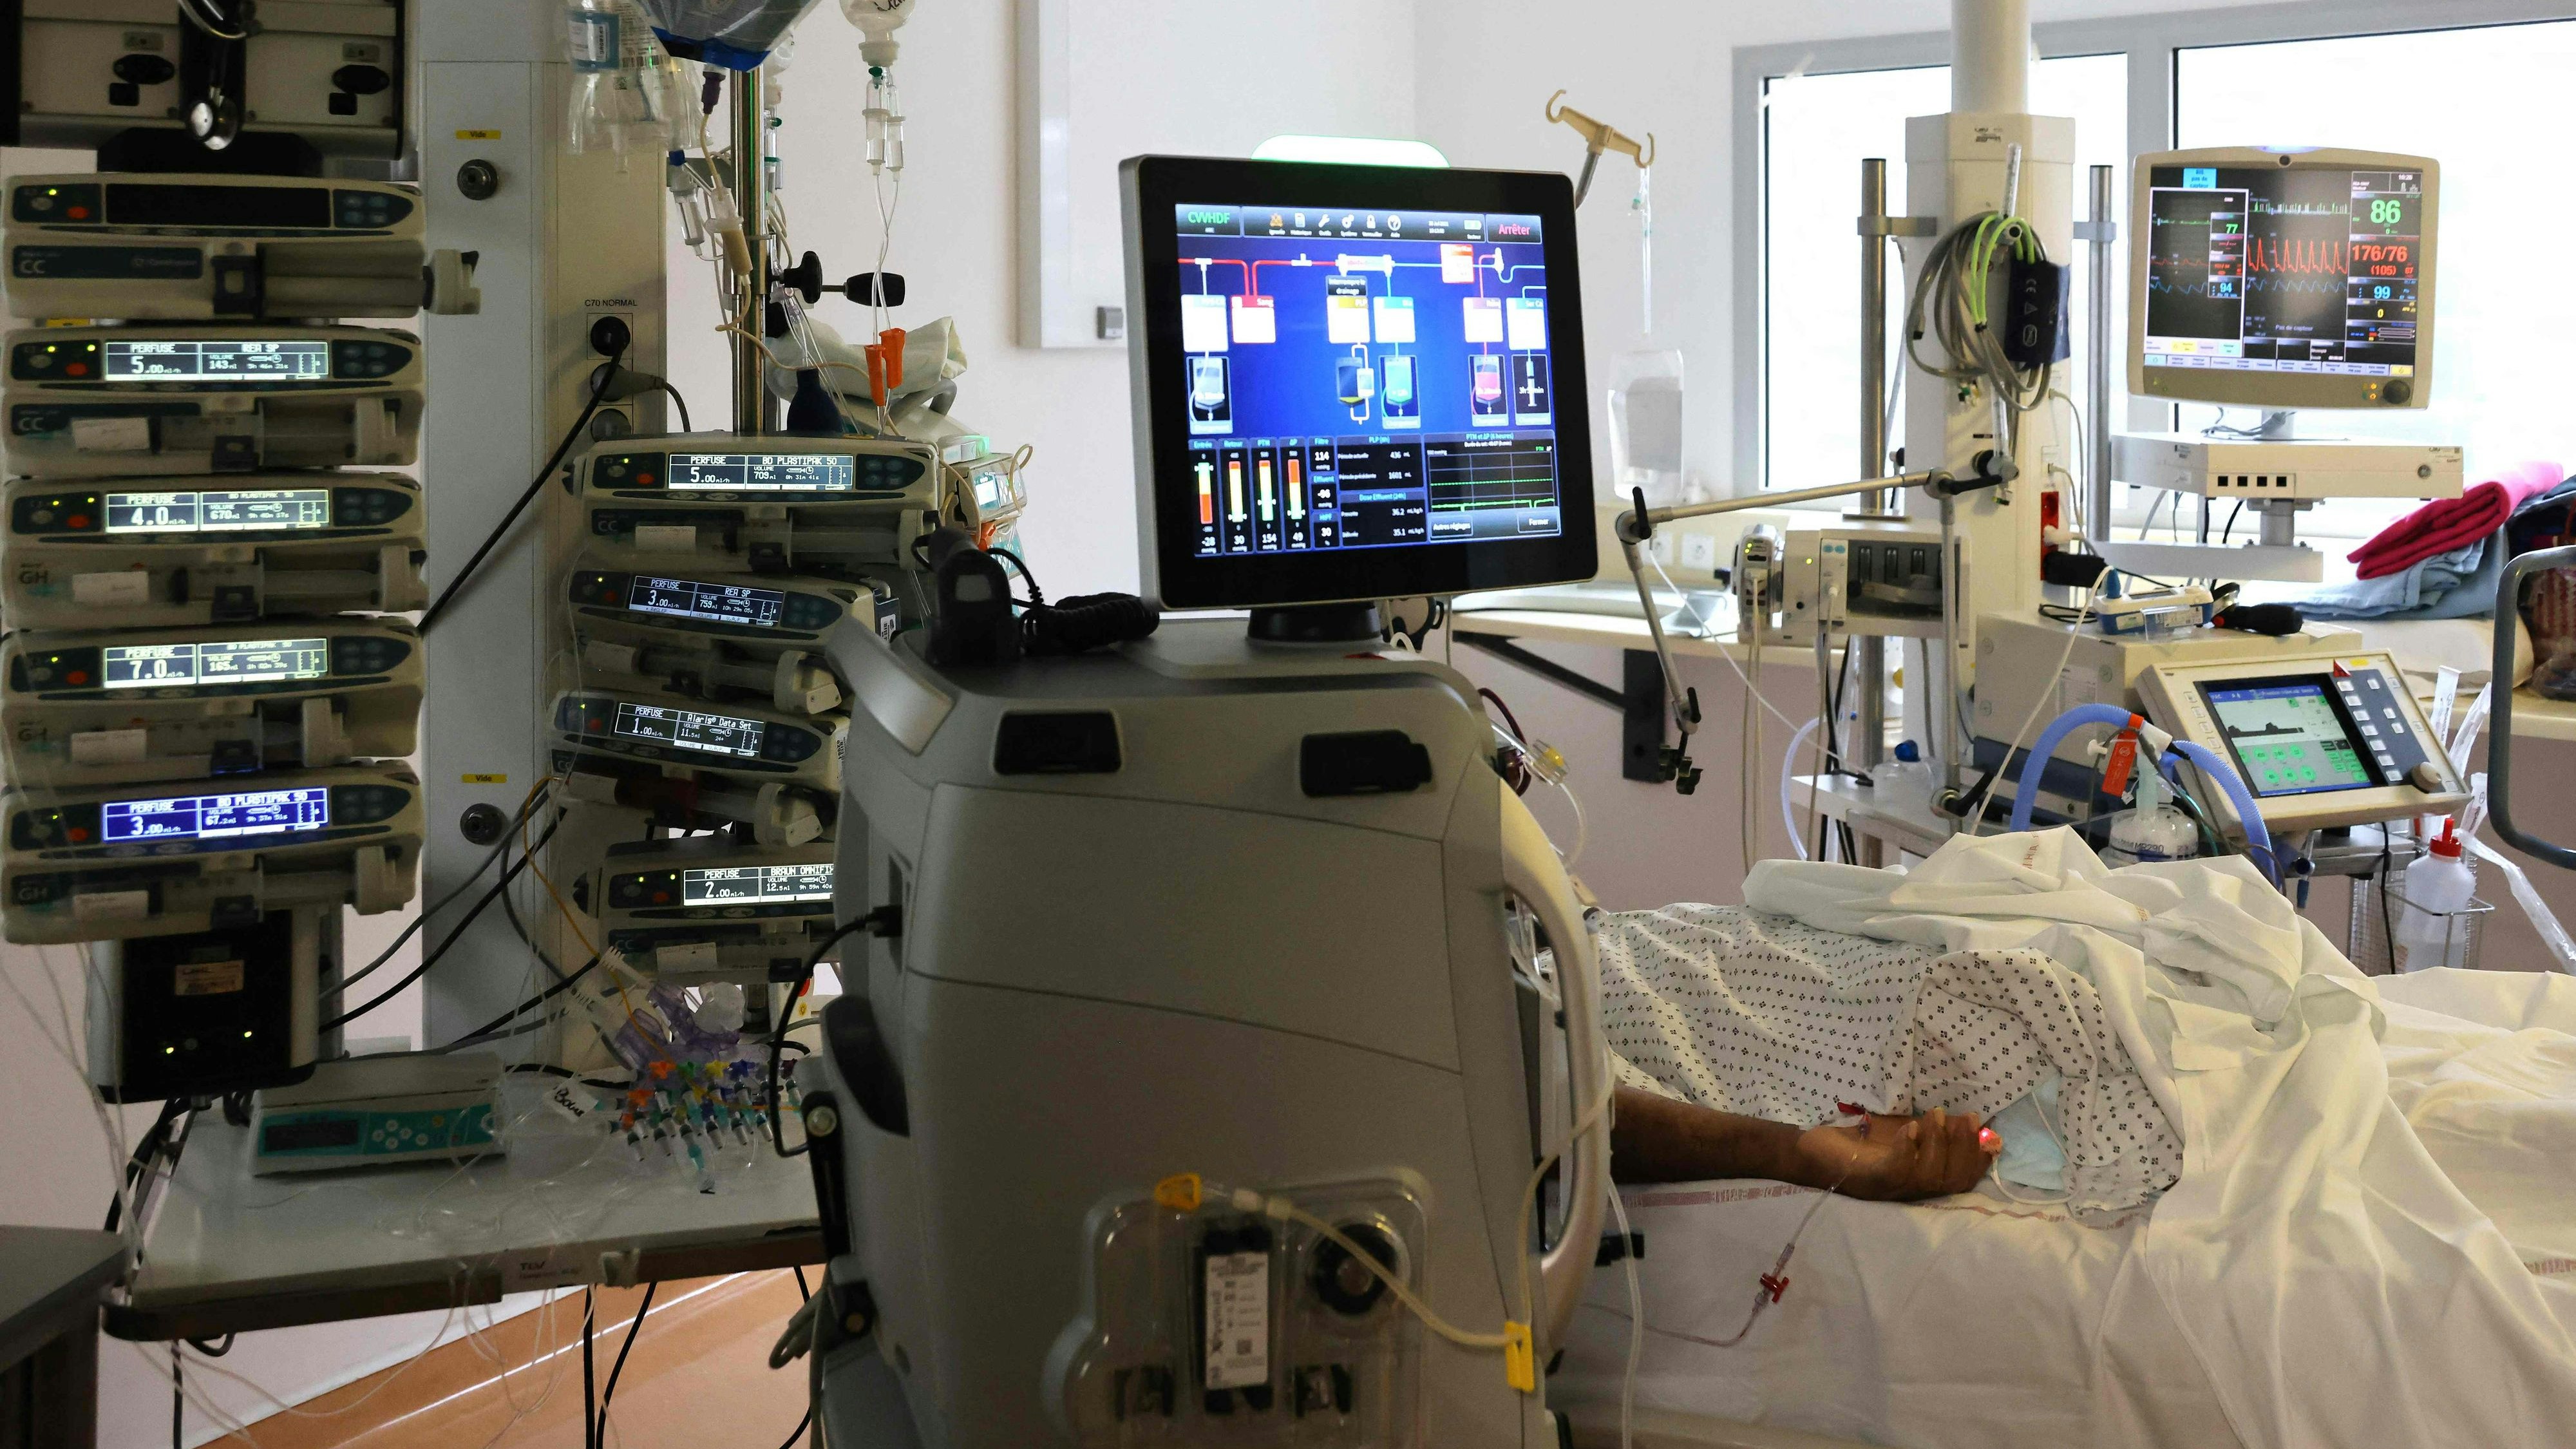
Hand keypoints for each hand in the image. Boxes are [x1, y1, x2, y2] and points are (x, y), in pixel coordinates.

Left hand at [1793, 1108, 1997, 1201]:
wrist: (1808, 1152)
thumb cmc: (1855, 1143)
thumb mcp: (1898, 1134)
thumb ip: (1928, 1132)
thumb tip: (1964, 1118)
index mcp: (1918, 1182)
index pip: (1959, 1180)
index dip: (1979, 1161)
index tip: (1992, 1135)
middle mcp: (1909, 1192)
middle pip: (1950, 1180)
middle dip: (1965, 1149)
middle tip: (1969, 1117)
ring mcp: (1890, 1190)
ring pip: (1929, 1176)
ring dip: (1939, 1143)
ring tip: (1937, 1114)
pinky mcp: (1870, 1182)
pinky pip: (1897, 1171)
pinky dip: (1908, 1150)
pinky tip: (1910, 1128)